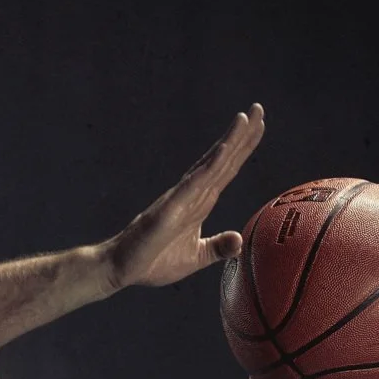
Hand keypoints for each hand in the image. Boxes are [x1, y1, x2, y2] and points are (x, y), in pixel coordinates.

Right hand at [103, 104, 266, 290]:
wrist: (120, 270)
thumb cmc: (151, 263)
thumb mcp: (195, 257)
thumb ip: (216, 248)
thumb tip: (239, 240)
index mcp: (198, 203)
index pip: (226, 171)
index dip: (243, 149)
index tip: (258, 126)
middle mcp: (191, 194)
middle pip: (222, 160)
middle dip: (242, 135)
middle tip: (258, 108)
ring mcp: (180, 198)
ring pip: (211, 165)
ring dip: (230, 141)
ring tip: (245, 117)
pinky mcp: (171, 208)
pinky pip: (195, 183)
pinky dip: (211, 165)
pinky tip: (225, 149)